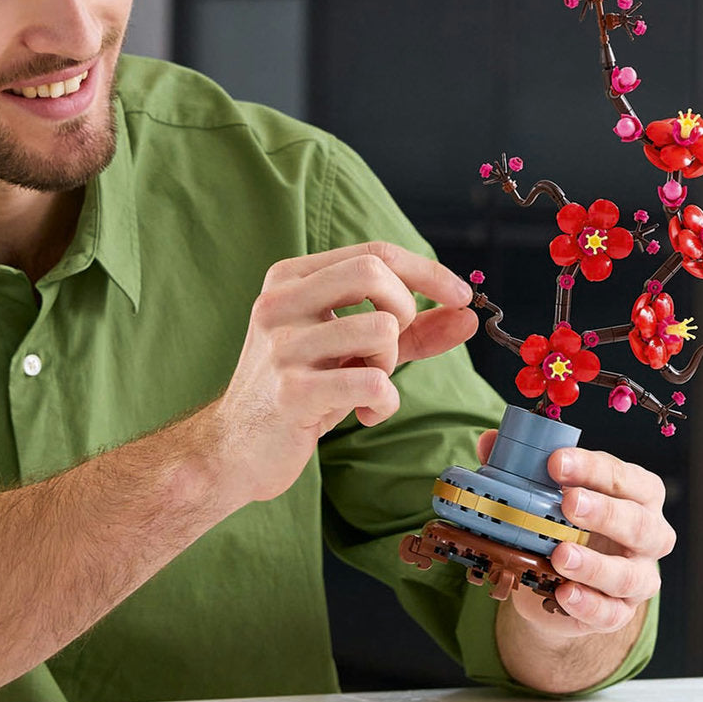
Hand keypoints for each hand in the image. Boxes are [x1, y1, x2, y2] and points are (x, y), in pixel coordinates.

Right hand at [215, 242, 477, 503]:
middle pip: (374, 272)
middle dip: (404, 310)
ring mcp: (281, 345)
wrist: (234, 449)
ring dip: (390, 364)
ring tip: (366, 385)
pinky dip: (385, 402)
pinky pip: (373, 381)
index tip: (462, 296)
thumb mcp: (353, 349)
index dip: (427, 271)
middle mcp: (280, 302)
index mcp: (290, 278)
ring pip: (380, 329)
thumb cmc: (301, 390)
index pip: (373, 252)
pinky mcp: (291, 391)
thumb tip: (467, 314)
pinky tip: (364, 413)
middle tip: (391, 349)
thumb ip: (409, 329)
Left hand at [477, 430, 674, 638]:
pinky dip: (588, 604)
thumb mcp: (546, 490)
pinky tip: (563, 593)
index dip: (592, 467)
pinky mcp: (620, 611)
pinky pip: (612, 614)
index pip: (624, 476)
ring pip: (631, 575)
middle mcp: (647, 534)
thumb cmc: (563, 520)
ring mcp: (638, 576)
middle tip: (568, 502)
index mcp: (636, 493)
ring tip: (560, 554)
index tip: (556, 461)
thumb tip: (490, 441)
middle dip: (604, 511)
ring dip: (595, 565)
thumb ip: (521, 464)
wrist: (557, 579)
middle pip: (639, 523)